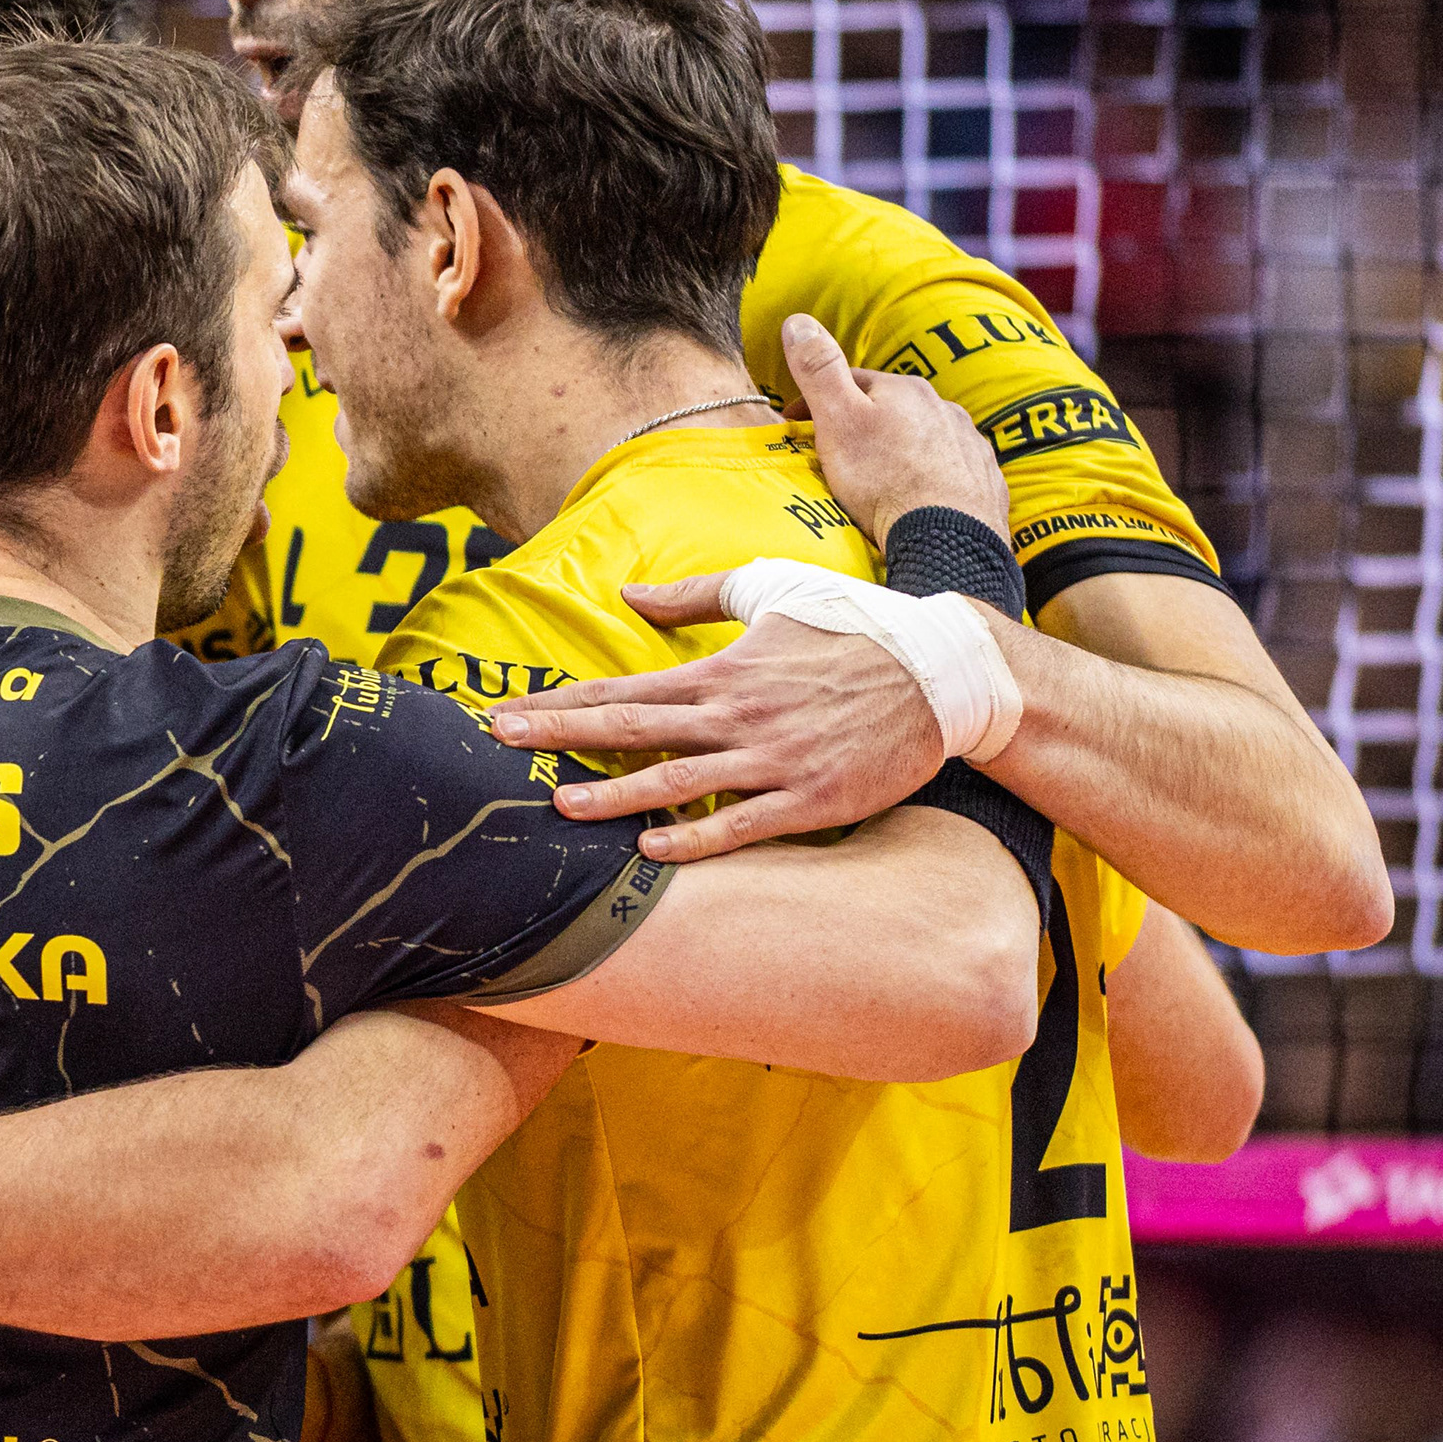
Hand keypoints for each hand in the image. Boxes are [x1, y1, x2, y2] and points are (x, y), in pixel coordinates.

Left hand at [489, 583, 941, 859]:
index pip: (623, 689)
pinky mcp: (812, 799)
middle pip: (634, 729)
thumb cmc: (851, 626)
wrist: (942, 671)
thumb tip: (629, 593)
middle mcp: (739, 716)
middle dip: (561, 736)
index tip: (504, 714)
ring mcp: (774, 760)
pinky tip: (649, 852)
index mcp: (723, 670)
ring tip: (559, 805)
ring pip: (679, 782)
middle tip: (500, 743)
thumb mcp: (771, 589)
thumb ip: (694, 594)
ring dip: (616, 795)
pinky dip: (696, 840)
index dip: (559, 703)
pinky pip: (744, 824)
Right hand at [781, 311, 1006, 544]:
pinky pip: (951, 469)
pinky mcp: (984, 480)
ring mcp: (969, 444)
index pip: (852, 381)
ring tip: (877, 479)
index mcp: (906, 390)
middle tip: (833, 454)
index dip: (818, 400)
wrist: (948, 539)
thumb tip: (799, 321)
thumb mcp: (839, 419)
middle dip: (863, 423)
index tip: (796, 425)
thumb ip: (819, 369)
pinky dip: (931, 476)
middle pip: (892, 409)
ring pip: (924, 437)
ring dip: (900, 449)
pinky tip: (918, 496)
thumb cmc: (885, 479)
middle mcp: (944, 408)